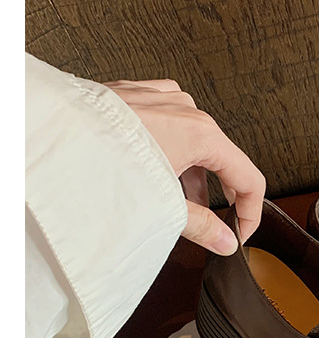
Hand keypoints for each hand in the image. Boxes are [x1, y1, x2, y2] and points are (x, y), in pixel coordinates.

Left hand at [103, 78, 264, 254]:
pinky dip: (170, 149)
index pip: (249, 178)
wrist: (47, 142)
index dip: (251, 212)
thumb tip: (225, 243)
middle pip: (223, 159)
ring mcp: (160, 98)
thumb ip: (202, 227)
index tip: (241, 232)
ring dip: (192, 174)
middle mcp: (186, 110)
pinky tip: (154, 168)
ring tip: (174, 200)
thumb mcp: (162, 207)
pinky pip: (169, 122)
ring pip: (195, 140)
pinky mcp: (135, 94)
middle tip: (211, 222)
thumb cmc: (101, 165)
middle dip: (219, 195)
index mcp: (202, 135)